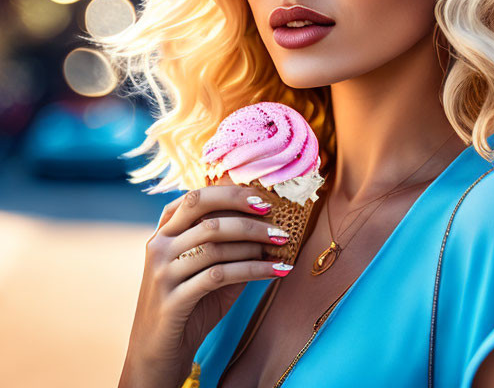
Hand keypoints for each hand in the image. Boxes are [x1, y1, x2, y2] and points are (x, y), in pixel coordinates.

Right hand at [119, 183, 291, 387]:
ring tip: (280, 247)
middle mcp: (158, 246)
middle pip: (207, 218)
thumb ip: (228, 246)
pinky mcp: (171, 299)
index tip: (263, 199)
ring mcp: (162, 272)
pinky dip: (253, 270)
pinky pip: (219, 276)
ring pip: (215, 246)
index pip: (196, 197)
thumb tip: (269, 224)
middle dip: (247, 218)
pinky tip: (276, 271)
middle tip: (279, 226)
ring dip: (254, 245)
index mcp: (164, 231)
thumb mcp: (207, 270)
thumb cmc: (190, 305)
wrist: (157, 354)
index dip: (231, 194)